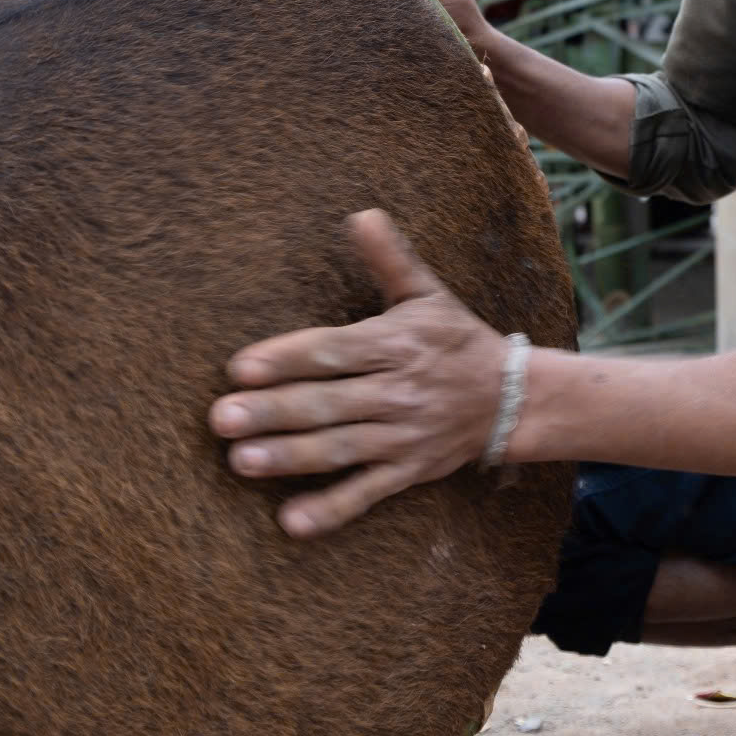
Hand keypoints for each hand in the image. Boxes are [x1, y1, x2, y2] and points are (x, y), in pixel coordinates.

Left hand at [209, 211, 511, 537]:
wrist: (514, 398)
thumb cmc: (455, 340)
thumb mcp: (427, 293)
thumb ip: (389, 258)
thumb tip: (360, 214)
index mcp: (395, 343)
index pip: (334, 351)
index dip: (287, 358)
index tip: (241, 367)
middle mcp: (397, 391)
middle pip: (328, 402)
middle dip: (273, 411)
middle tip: (221, 418)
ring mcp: (402, 436)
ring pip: (339, 448)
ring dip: (289, 457)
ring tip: (239, 461)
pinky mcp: (408, 472)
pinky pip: (366, 494)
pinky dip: (330, 510)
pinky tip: (289, 522)